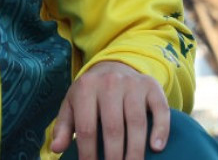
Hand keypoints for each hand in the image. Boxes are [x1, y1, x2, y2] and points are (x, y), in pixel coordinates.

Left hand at [49, 61, 170, 159]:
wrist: (114, 66)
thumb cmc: (91, 95)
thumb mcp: (72, 105)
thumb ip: (63, 127)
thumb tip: (56, 148)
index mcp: (85, 88)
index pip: (86, 128)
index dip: (88, 154)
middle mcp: (109, 83)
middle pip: (113, 128)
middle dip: (113, 157)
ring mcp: (132, 84)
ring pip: (136, 122)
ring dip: (135, 151)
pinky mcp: (152, 86)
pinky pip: (160, 109)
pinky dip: (160, 130)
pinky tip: (157, 148)